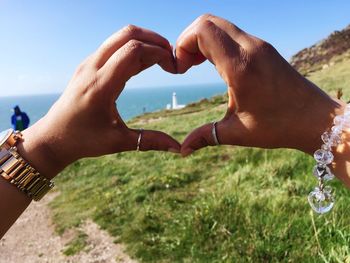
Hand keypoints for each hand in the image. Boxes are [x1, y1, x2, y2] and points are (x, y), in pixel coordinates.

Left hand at [18, 25, 179, 178]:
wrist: (54, 136)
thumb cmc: (83, 140)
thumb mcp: (118, 142)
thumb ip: (150, 141)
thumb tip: (178, 149)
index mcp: (100, 85)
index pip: (133, 51)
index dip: (158, 52)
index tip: (173, 66)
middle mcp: (93, 68)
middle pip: (128, 34)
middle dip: (154, 40)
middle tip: (171, 56)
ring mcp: (89, 63)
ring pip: (120, 36)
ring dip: (144, 41)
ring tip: (161, 58)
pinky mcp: (88, 65)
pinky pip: (113, 46)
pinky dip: (133, 47)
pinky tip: (144, 63)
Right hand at [176, 14, 344, 156]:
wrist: (317, 118)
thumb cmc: (279, 126)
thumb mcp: (237, 132)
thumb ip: (205, 136)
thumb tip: (183, 150)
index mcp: (240, 67)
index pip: (201, 30)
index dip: (182, 46)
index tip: (180, 70)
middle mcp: (250, 48)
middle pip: (207, 21)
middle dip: (188, 40)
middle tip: (185, 66)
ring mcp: (259, 45)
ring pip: (220, 24)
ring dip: (202, 40)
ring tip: (196, 65)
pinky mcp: (264, 48)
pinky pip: (232, 33)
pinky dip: (216, 42)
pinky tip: (215, 65)